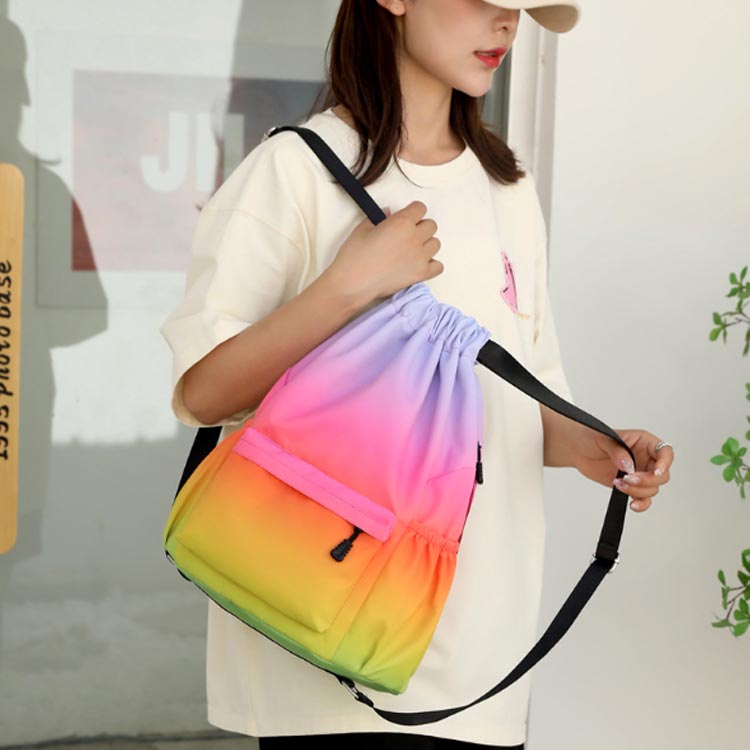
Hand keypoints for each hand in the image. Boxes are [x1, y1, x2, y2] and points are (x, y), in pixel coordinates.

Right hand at [329, 201, 443, 303]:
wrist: (353, 283)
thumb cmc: (354, 257)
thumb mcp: (362, 229)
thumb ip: (379, 218)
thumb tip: (388, 213)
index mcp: (401, 223)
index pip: (420, 208)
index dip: (413, 211)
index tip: (407, 216)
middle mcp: (414, 238)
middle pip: (431, 225)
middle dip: (420, 227)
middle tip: (407, 234)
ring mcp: (420, 257)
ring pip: (436, 244)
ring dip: (426, 244)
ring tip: (412, 250)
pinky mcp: (420, 274)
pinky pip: (438, 266)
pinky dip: (432, 264)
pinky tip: (419, 264)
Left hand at [572, 428, 673, 512]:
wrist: (578, 450)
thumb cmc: (591, 438)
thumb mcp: (602, 438)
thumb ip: (617, 451)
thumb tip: (629, 466)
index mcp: (643, 442)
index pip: (664, 451)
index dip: (665, 463)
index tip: (656, 472)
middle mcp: (645, 458)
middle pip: (662, 475)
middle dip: (647, 480)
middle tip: (628, 478)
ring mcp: (639, 473)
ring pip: (653, 489)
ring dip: (638, 491)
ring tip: (618, 483)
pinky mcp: (631, 486)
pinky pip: (643, 499)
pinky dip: (641, 504)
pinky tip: (632, 504)